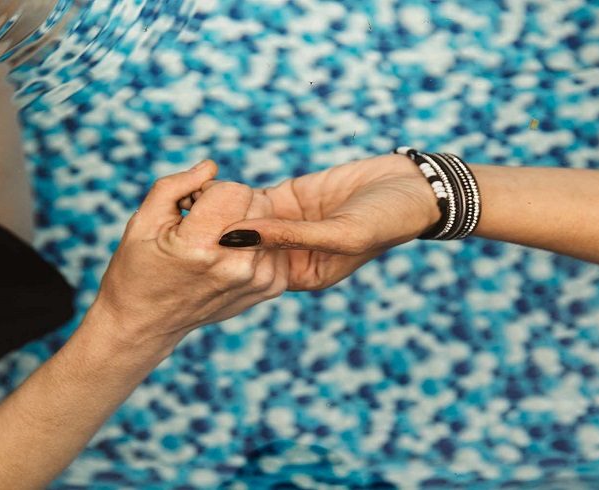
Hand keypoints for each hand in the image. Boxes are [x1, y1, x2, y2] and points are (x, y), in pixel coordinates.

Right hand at [88, 160, 288, 357]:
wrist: (146, 322)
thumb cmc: (139, 268)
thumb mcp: (144, 220)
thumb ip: (177, 185)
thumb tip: (211, 166)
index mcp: (201, 246)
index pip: (233, 189)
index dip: (210, 190)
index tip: (191, 207)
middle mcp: (235, 265)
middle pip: (258, 201)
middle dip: (232, 202)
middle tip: (205, 222)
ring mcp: (256, 280)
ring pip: (271, 222)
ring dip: (247, 222)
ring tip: (216, 241)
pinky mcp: (269, 289)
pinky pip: (276, 244)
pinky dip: (257, 243)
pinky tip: (230, 257)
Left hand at [181, 154, 439, 290]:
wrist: (413, 189)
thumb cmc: (385, 220)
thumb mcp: (339, 234)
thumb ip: (289, 235)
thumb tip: (239, 235)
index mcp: (304, 274)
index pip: (258, 271)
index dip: (230, 261)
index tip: (199, 250)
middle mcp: (293, 253)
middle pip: (247, 248)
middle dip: (218, 238)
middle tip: (184, 228)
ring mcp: (290, 224)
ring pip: (246, 221)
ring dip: (223, 214)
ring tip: (190, 206)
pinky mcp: (292, 197)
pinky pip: (256, 198)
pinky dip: (236, 195)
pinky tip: (210, 189)